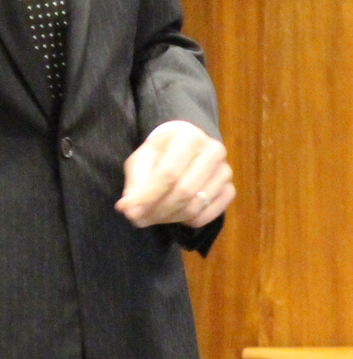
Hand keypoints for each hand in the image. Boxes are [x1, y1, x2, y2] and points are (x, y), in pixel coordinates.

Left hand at [116, 120, 233, 227]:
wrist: (186, 147)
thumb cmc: (160, 153)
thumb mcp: (142, 160)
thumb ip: (135, 184)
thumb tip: (127, 210)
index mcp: (188, 138)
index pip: (168, 174)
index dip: (148, 196)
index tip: (130, 212)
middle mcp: (212, 152)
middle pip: (184, 191)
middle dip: (158, 210)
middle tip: (139, 220)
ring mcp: (225, 171)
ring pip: (196, 205)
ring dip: (170, 218)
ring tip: (153, 217)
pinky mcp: (231, 189)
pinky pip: (210, 214)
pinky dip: (189, 221)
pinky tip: (174, 216)